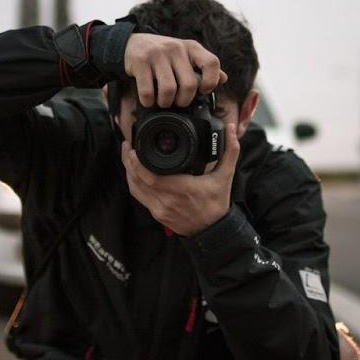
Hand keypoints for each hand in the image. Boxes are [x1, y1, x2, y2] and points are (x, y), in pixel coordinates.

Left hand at [121, 123, 239, 234]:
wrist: (213, 230)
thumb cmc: (217, 203)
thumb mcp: (225, 176)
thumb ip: (230, 151)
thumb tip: (232, 129)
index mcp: (183, 189)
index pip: (151, 177)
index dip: (137, 163)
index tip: (133, 147)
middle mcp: (168, 200)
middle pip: (138, 181)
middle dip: (128, 162)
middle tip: (127, 145)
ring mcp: (160, 209)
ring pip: (135, 189)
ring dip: (128, 172)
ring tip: (127, 155)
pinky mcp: (157, 214)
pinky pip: (139, 197)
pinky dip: (133, 183)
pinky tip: (133, 173)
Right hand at [124, 33, 227, 107]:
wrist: (130, 44)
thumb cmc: (162, 55)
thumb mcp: (184, 56)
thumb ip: (203, 67)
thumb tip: (223, 79)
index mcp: (191, 47)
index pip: (212, 63)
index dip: (211, 81)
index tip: (204, 90)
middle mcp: (176, 48)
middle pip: (190, 84)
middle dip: (184, 101)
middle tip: (177, 102)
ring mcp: (158, 54)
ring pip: (169, 90)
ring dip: (166, 103)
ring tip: (163, 102)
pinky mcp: (141, 61)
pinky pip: (148, 91)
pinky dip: (149, 102)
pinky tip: (148, 100)